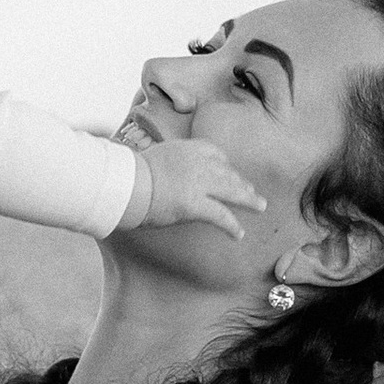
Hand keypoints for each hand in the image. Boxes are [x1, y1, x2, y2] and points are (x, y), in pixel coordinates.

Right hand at [131, 137, 265, 238]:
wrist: (123, 185)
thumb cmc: (128, 176)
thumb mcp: (150, 159)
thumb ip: (164, 164)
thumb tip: (161, 174)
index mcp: (186, 148)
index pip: (215, 153)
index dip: (226, 166)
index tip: (230, 173)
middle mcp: (197, 162)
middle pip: (227, 172)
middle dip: (242, 183)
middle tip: (252, 192)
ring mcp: (198, 182)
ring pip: (232, 190)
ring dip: (248, 199)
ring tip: (260, 207)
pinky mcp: (195, 204)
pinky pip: (221, 215)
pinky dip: (232, 226)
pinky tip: (239, 235)